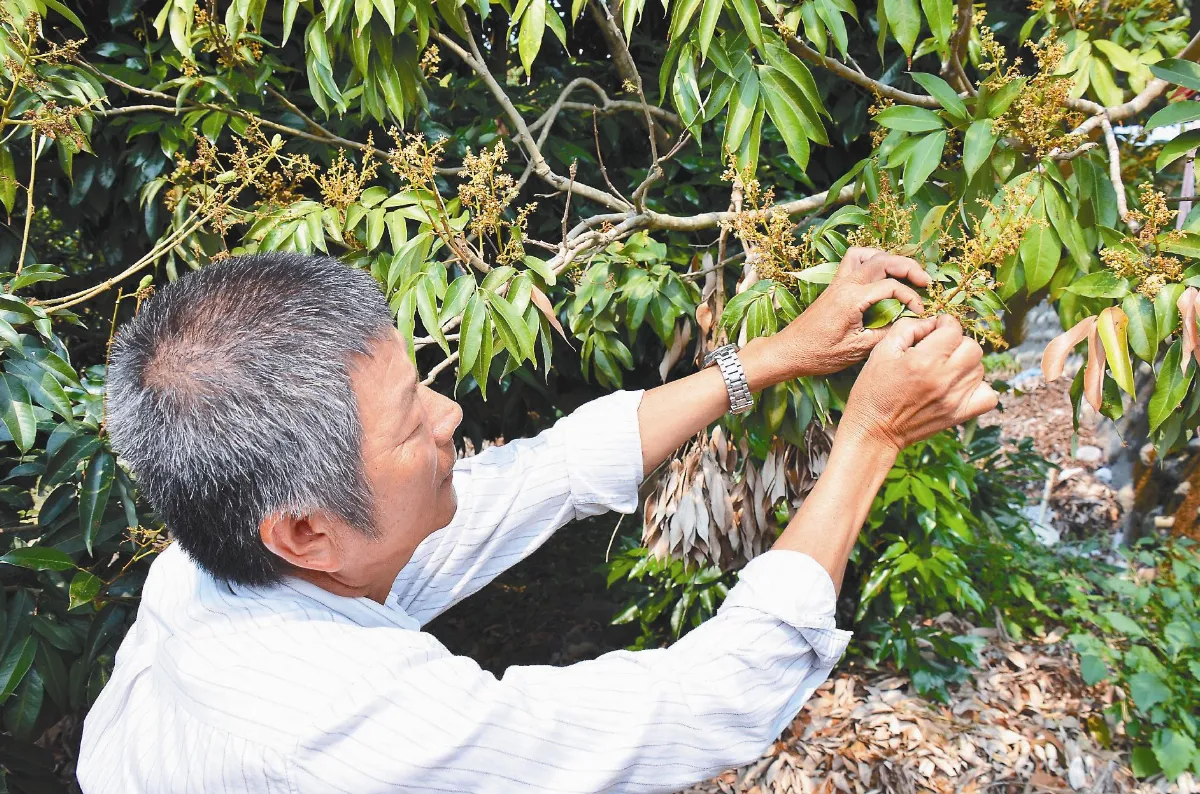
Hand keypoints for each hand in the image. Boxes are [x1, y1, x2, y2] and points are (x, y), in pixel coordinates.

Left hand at [764, 247, 931, 378]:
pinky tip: (880, 274)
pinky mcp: (833, 286)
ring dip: (888, 258)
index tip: (920, 312)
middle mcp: (844, 285)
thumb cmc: (818, 354)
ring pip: (866, 254)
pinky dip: (870, 259)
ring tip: (905, 273)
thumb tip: (908, 323)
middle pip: (883, 260)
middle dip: (909, 267)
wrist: (789, 351)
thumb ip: (885, 334)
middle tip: (926, 281)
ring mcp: (837, 282)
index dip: (911, 297)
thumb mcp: (857, 350)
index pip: (891, 287)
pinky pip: (852, 261)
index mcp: (851, 300)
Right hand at [840, 314, 997, 452]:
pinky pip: (989, 396)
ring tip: (945, 369)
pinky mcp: (959, 415)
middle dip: (957, 343)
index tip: (933, 331)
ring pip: (980, 368)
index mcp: (922, 361)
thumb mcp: (881, 351)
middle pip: (973, 347)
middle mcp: (943, 379)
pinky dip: (980, 387)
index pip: (953, 329)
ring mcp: (954, 399)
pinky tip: (960, 386)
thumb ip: (908, 328)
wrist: (873, 431)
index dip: (943, 324)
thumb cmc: (873, 390)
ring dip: (965, 363)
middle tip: (940, 350)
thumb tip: (932, 323)